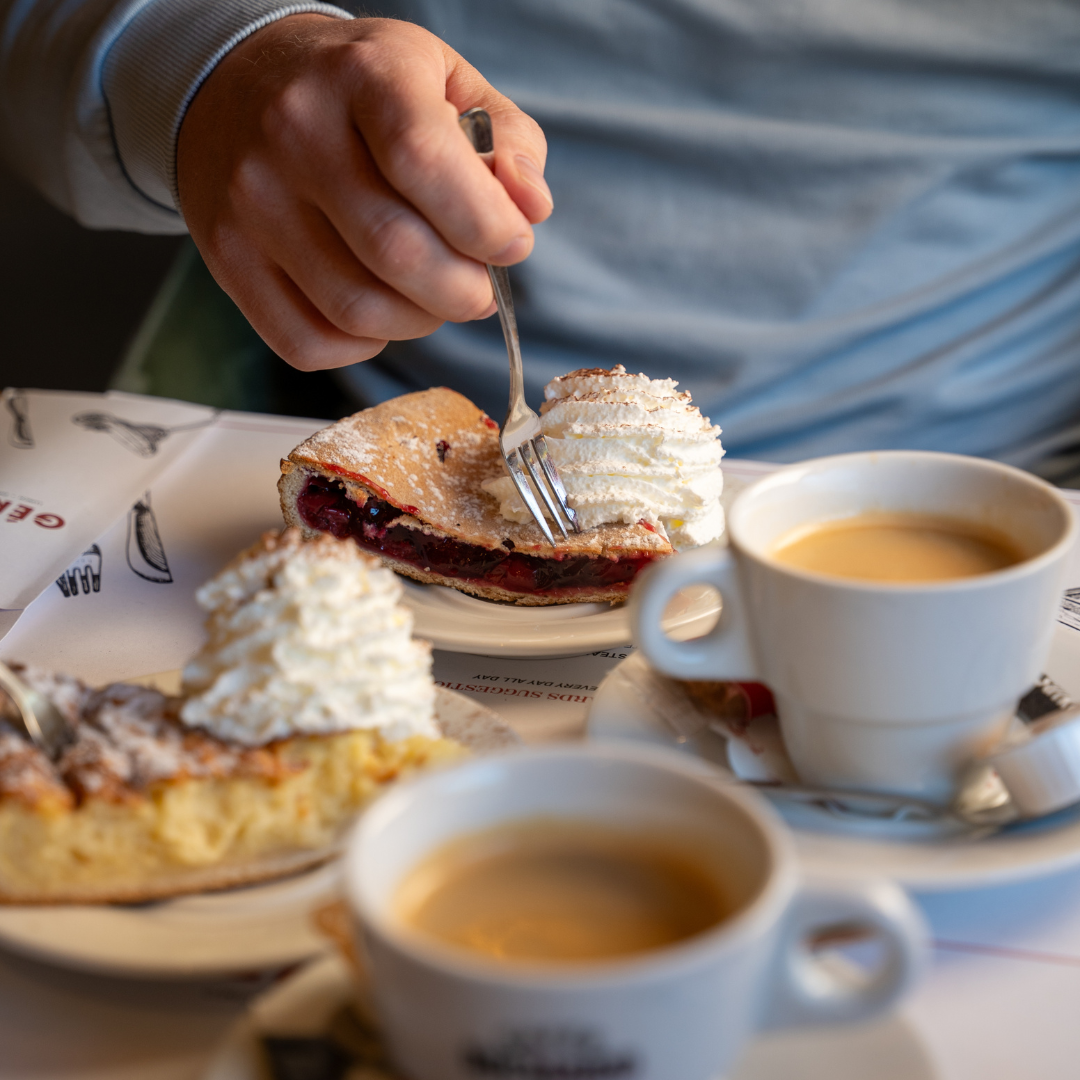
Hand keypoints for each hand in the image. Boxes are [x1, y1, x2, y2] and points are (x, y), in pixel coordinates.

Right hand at [176, 15, 551, 369]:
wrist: (235, 82)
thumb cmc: (360, 92)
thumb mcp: (444, 81)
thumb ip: (505, 139)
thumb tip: (531, 209)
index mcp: (361, 75)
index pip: (426, 162)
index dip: (486, 224)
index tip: (512, 245)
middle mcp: (293, 133)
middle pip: (396, 252)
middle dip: (463, 291)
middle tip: (479, 288)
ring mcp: (251, 201)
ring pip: (356, 309)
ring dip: (419, 323)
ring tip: (433, 298)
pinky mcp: (228, 256)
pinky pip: (306, 341)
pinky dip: (361, 347)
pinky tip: (379, 314)